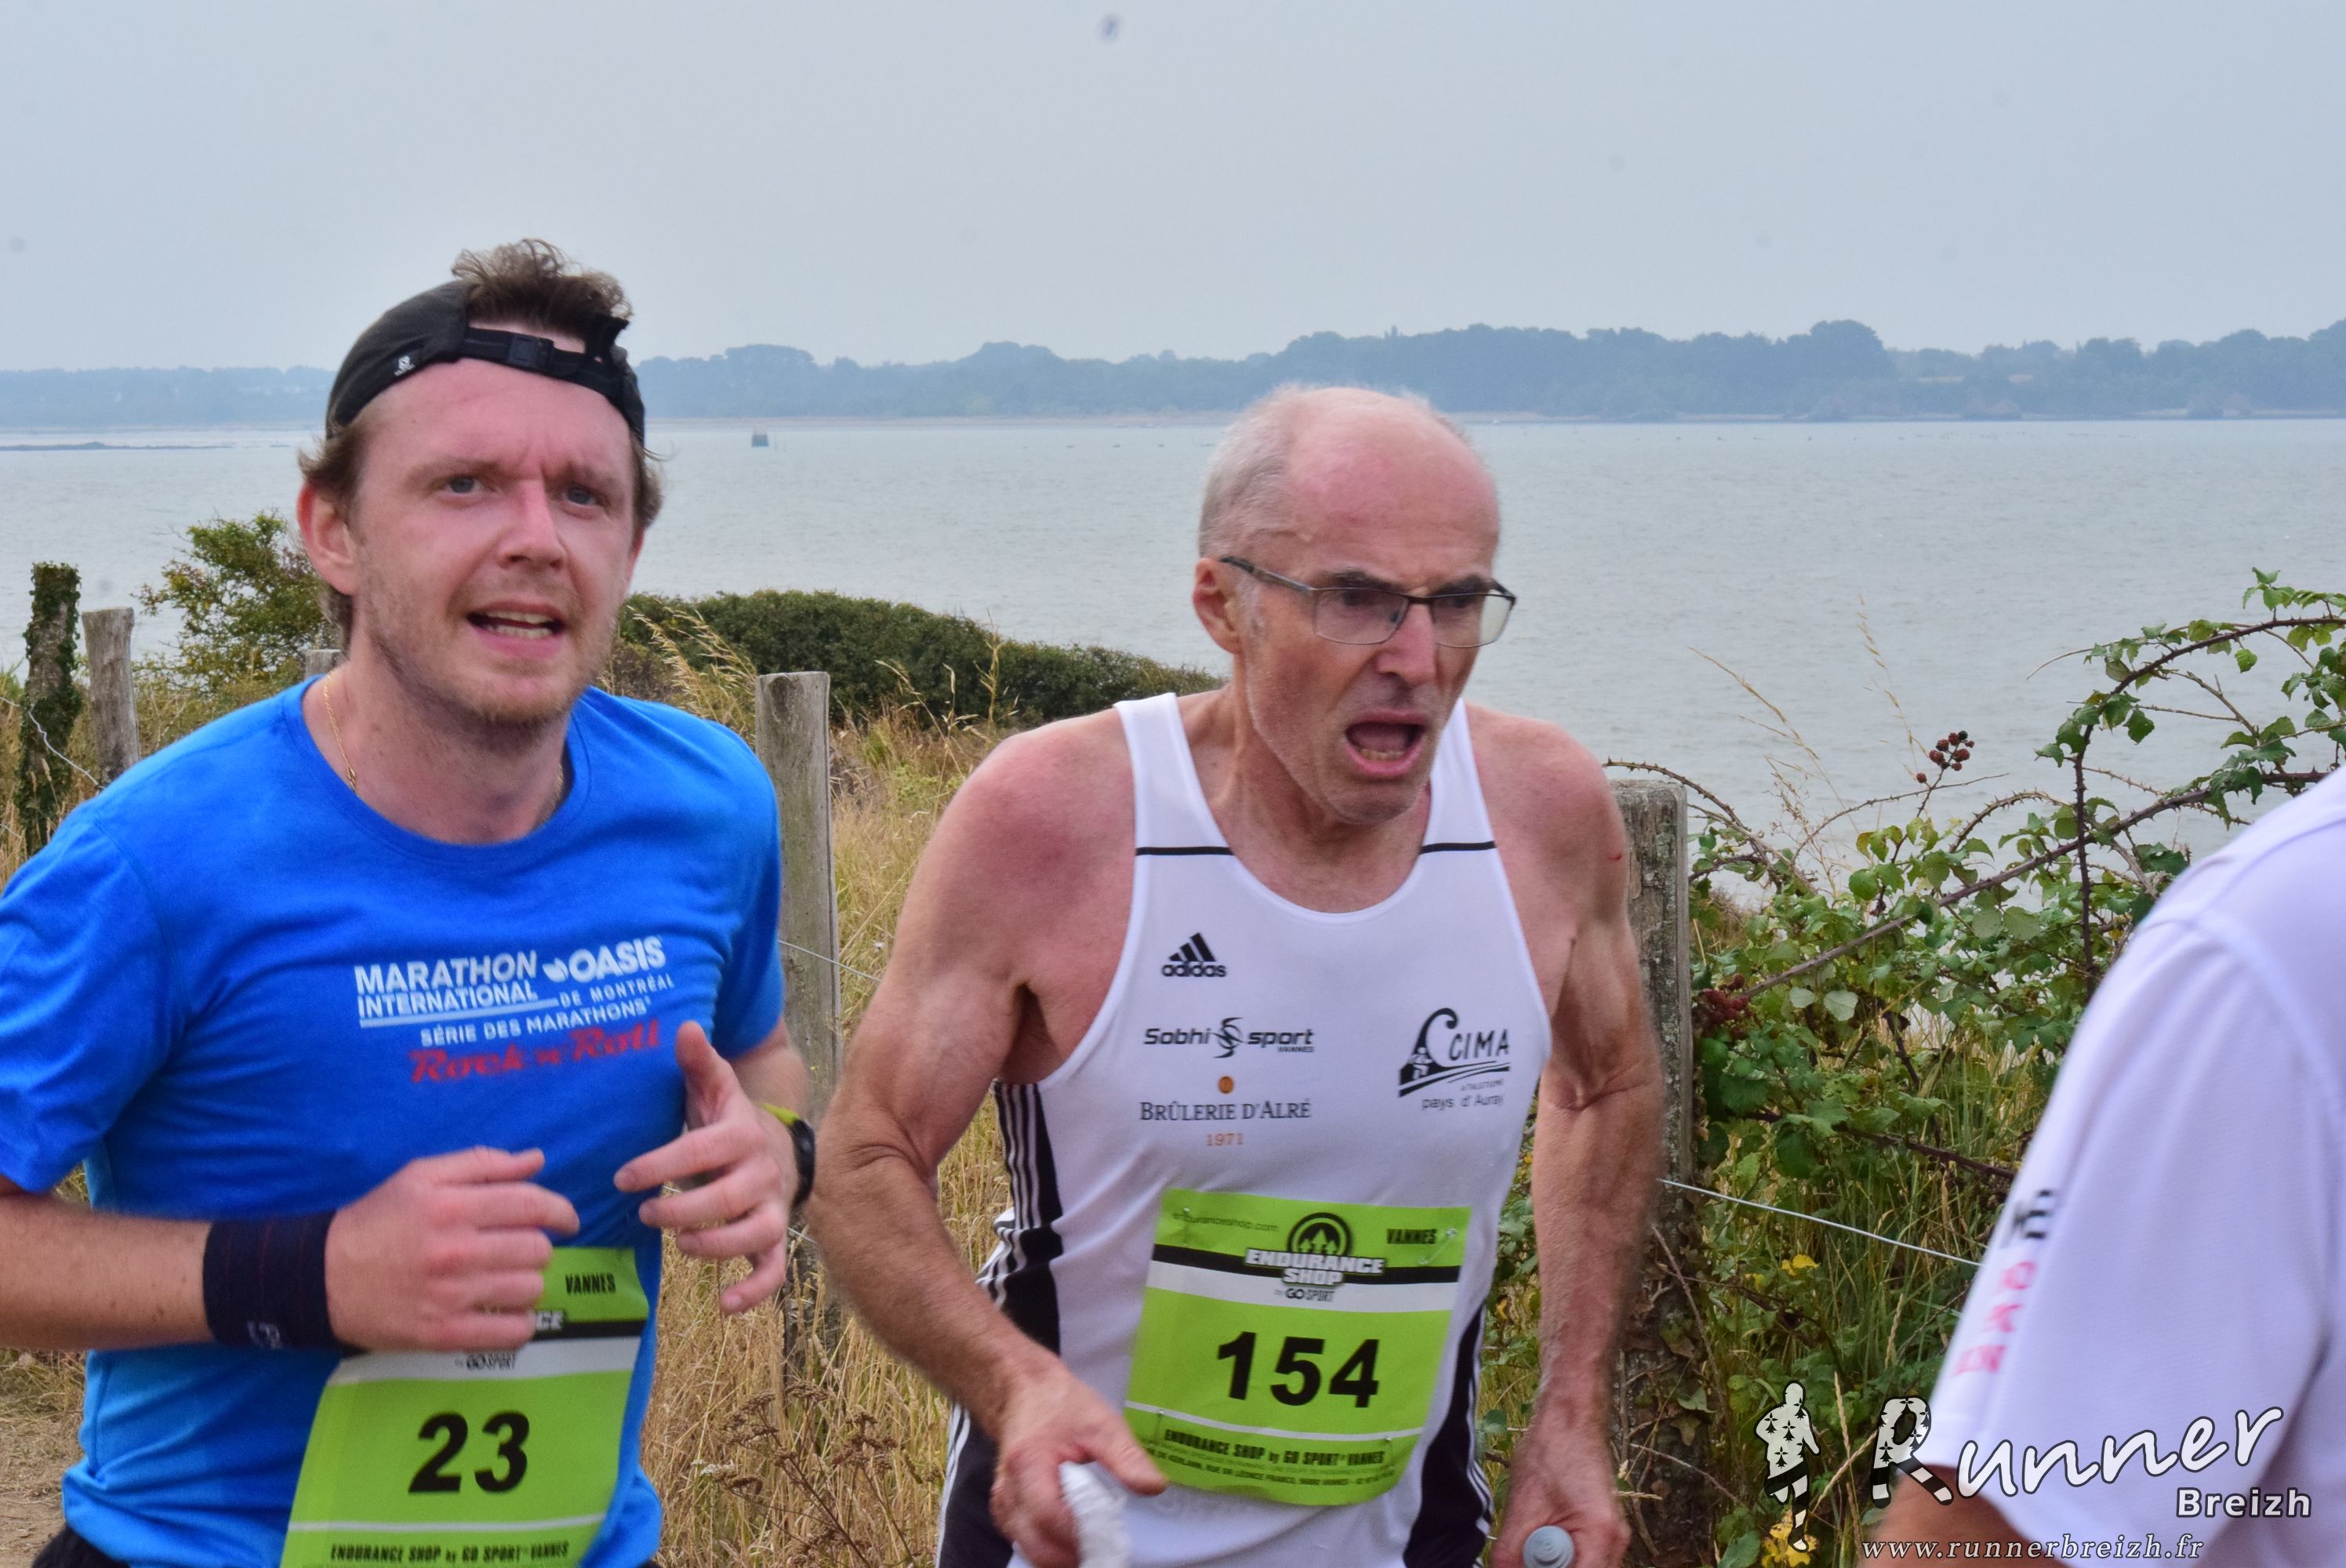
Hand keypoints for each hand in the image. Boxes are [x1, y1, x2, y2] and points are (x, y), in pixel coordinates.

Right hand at [326, 1146, 579, 1352]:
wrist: (321, 1276)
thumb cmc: (377, 1220)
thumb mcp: (421, 1176)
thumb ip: (482, 1164)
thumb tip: (537, 1160)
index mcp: (453, 1206)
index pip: (533, 1206)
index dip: (561, 1212)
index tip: (566, 1220)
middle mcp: (456, 1250)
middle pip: (536, 1250)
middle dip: (536, 1247)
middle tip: (517, 1250)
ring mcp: (451, 1296)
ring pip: (530, 1290)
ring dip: (527, 1283)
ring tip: (505, 1279)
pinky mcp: (443, 1334)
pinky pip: (510, 1333)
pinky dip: (520, 1324)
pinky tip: (506, 1313)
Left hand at [616, 1019, 796, 1313]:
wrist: (777, 1147)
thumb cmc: (727, 1121)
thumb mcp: (713, 1088)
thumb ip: (697, 1062)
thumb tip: (684, 1026)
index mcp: (740, 1135)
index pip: (700, 1150)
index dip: (660, 1164)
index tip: (623, 1177)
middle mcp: (760, 1173)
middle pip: (725, 1198)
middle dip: (682, 1209)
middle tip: (644, 1213)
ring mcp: (770, 1208)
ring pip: (752, 1234)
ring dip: (713, 1245)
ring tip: (678, 1244)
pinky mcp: (774, 1238)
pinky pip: (772, 1269)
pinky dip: (754, 1290)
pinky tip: (723, 1306)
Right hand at [989, 1360, 1166, 1567]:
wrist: (1024, 1391)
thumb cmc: (1061, 1405)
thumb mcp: (1102, 1423)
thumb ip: (1126, 1457)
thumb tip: (1155, 1487)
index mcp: (1028, 1464)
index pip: (1049, 1516)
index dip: (1079, 1535)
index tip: (1110, 1540)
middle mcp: (1007, 1489)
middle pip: (1034, 1543)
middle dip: (1071, 1556)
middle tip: (1106, 1551)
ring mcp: (1002, 1502)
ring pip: (1026, 1548)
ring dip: (1060, 1555)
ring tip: (1094, 1544)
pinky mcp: (1004, 1509)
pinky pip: (1023, 1540)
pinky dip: (1047, 1547)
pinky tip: (1073, 1540)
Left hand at [1493, 1411, 1628, 1567]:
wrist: (1569, 1420)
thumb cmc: (1549, 1453)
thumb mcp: (1522, 1508)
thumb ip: (1512, 1553)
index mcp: (1600, 1536)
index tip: (1524, 1562)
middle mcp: (1616, 1541)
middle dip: (1551, 1566)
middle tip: (1526, 1549)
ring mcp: (1614, 1536)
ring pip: (1582, 1567)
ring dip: (1555, 1561)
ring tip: (1534, 1536)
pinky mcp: (1605, 1530)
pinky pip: (1584, 1557)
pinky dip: (1563, 1553)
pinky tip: (1545, 1532)